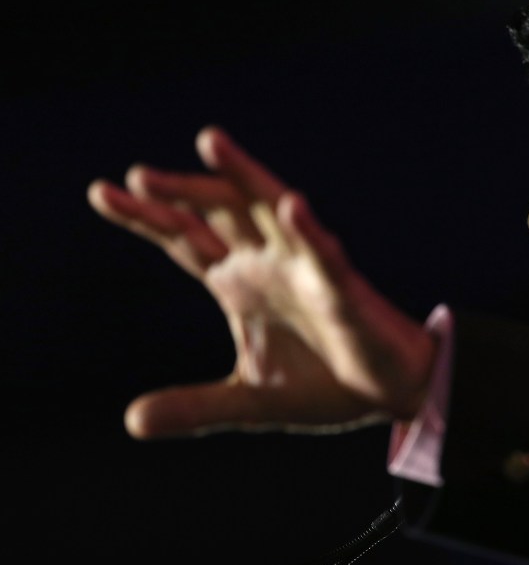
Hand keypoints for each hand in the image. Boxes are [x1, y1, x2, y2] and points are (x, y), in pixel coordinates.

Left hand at [87, 126, 436, 438]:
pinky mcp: (344, 289)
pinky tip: (292, 208)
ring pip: (271, 212)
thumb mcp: (249, 400)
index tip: (101, 193)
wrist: (390, 393)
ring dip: (243, 177)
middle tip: (136, 177)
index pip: (185, 241)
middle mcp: (268, 265)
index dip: (147, 217)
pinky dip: (309, 232)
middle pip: (218, 213)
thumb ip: (195, 405)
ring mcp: (306, 271)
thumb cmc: (326, 383)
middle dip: (180, 193)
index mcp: (240, 285)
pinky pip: (326, 255)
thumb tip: (132, 422)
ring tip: (211, 143)